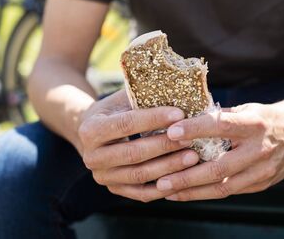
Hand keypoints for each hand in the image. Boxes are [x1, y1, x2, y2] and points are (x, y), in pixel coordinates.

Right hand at [77, 89, 199, 201]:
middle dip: (164, 145)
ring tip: (192, 157)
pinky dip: (164, 186)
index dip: (153, 119)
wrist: (95, 134)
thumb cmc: (117, 110)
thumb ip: (143, 96)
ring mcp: (103, 177)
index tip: (179, 114)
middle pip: (133, 153)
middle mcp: (92, 157)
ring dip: (168, 167)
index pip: (126, 124)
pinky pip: (142, 193)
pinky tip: (184, 176)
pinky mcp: (115, 190)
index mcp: (90, 129)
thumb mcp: (123, 98)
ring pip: (139, 174)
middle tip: (190, 139)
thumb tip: (178, 89)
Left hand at [157, 101, 283, 200]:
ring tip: (168, 192)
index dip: (195, 129)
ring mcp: (263, 170)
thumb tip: (184, 121)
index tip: (171, 132)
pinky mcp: (263, 184)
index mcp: (254, 124)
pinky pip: (231, 191)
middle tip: (162, 181)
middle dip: (187, 176)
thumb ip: (219, 117)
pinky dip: (207, 193)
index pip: (221, 125)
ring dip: (193, 192)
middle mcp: (260, 149)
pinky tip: (187, 192)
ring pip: (223, 187)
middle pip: (219, 167)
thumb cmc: (266, 117)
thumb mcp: (246, 109)